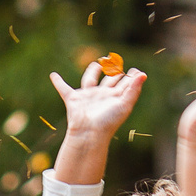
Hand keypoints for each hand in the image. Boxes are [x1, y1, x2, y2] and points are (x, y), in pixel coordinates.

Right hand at [49, 62, 144, 183]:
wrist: (89, 134)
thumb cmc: (108, 122)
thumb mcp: (124, 104)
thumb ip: (133, 89)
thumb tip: (142, 74)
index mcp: (115, 98)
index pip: (125, 84)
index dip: (131, 77)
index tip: (135, 72)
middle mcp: (102, 96)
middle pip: (110, 80)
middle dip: (113, 71)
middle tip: (115, 61)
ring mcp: (87, 97)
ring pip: (90, 80)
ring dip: (92, 71)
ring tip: (96, 64)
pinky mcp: (73, 100)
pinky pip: (64, 89)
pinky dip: (58, 82)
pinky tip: (53, 75)